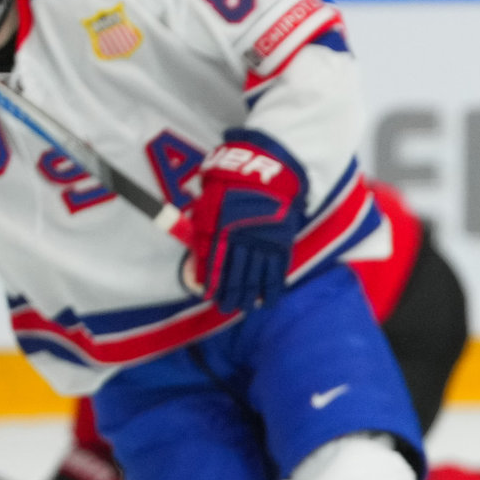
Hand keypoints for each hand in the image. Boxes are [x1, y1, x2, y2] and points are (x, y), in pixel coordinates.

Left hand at [174, 129, 305, 313]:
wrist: (266, 170)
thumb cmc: (232, 183)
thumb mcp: (208, 202)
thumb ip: (203, 230)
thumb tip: (198, 255)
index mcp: (222, 230)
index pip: (215, 264)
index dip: (212, 283)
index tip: (209, 297)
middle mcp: (242, 242)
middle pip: (235, 275)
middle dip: (231, 294)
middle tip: (227, 308)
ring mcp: (264, 244)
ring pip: (255, 277)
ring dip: (249, 296)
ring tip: (245, 308)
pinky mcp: (281, 244)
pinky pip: (277, 272)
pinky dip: (272, 289)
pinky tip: (267, 301)